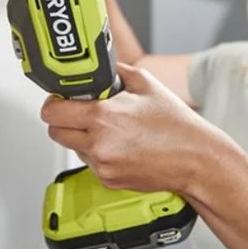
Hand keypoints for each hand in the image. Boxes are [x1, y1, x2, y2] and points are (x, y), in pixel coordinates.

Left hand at [40, 63, 225, 194]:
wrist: (195, 158)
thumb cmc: (176, 124)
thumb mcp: (145, 83)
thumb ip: (115, 72)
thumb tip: (97, 68)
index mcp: (102, 116)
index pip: (52, 112)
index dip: (55, 103)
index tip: (63, 99)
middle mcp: (98, 143)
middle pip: (55, 132)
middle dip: (64, 121)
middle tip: (81, 113)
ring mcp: (102, 165)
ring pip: (74, 148)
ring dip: (83, 138)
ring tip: (112, 130)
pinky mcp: (108, 180)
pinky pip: (91, 163)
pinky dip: (100, 154)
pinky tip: (122, 146)